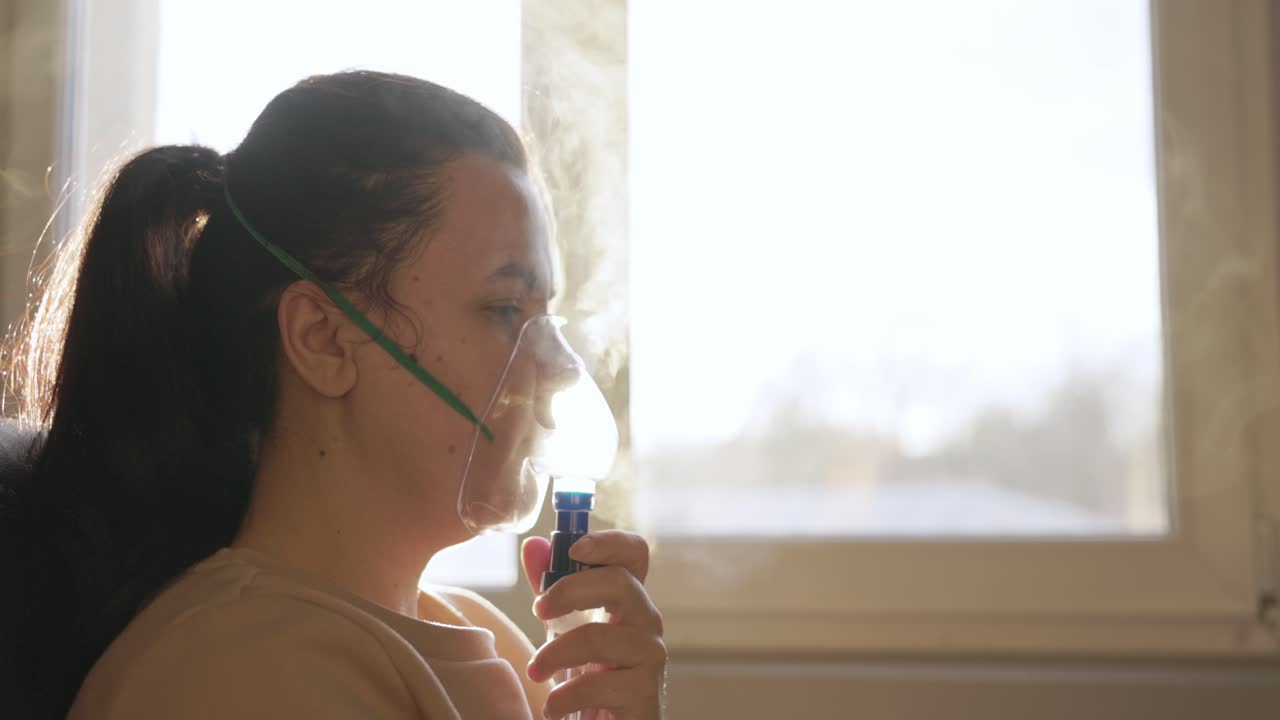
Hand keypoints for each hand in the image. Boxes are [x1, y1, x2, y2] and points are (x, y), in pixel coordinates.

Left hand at [521, 530, 666, 719]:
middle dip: (570, 590)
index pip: (634, 554)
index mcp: (628, 600)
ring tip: (536, 673)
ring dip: (555, 653)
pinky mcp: (645, 694)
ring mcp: (650, 657)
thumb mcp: (563, 627)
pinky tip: (553, 708)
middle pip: (621, 582)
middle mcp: (646, 621)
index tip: (573, 548)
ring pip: (601, 636)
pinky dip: (565, 697)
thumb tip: (533, 546)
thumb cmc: (589, 675)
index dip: (609, 543)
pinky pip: (600, 685)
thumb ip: (551, 587)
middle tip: (538, 610)